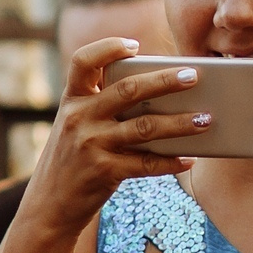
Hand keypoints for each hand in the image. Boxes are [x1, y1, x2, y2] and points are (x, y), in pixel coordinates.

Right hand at [22, 39, 210, 236]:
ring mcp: (91, 145)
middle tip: (194, 76)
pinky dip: (171, 161)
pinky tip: (190, 158)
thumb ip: (102, 107)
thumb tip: (159, 95)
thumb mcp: (75, 126)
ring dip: (181, 123)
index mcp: (72, 100)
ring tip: (206, 119)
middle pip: (129, 90)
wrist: (47, 206)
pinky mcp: (104, 172)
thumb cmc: (71, 160)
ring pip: (146, 127)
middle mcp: (79, 118)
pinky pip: (147, 164)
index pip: (83, 61)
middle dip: (165, 81)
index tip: (135, 46)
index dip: (108, 47)